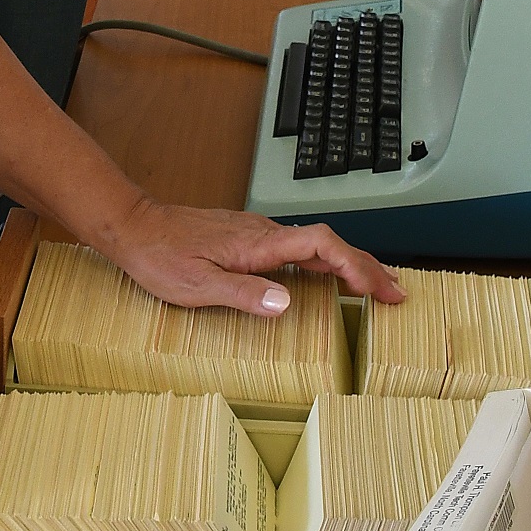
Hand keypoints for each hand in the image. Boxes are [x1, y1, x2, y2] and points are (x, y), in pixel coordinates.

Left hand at [91, 195, 402, 314]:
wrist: (135, 227)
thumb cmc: (161, 257)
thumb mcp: (198, 284)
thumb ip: (244, 293)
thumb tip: (286, 304)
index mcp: (259, 244)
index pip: (322, 245)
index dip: (353, 265)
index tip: (374, 288)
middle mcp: (264, 234)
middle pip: (330, 245)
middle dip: (367, 268)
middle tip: (396, 294)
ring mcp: (258, 235)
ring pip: (318, 246)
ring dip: (350, 266)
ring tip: (376, 288)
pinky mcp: (249, 240)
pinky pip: (300, 249)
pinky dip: (326, 264)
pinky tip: (329, 279)